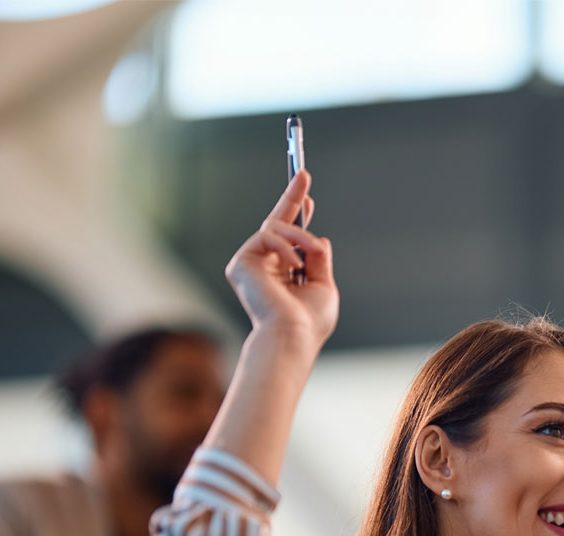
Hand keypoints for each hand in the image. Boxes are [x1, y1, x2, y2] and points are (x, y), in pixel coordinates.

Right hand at [223, 169, 337, 353]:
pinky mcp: (241, 262)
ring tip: (312, 254)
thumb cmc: (309, 320)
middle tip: (304, 173)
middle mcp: (264, 268)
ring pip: (277, 227)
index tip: (309, 199)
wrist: (292, 334)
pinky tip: (294, 265)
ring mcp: (251, 264)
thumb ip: (319, 260)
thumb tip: (318, 237)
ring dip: (300, 237)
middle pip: (275, 223)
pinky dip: (286, 247)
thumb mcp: (323, 285)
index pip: (289, 240)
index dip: (298, 217)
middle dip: (291, 198)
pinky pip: (267, 235)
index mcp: (283, 275)